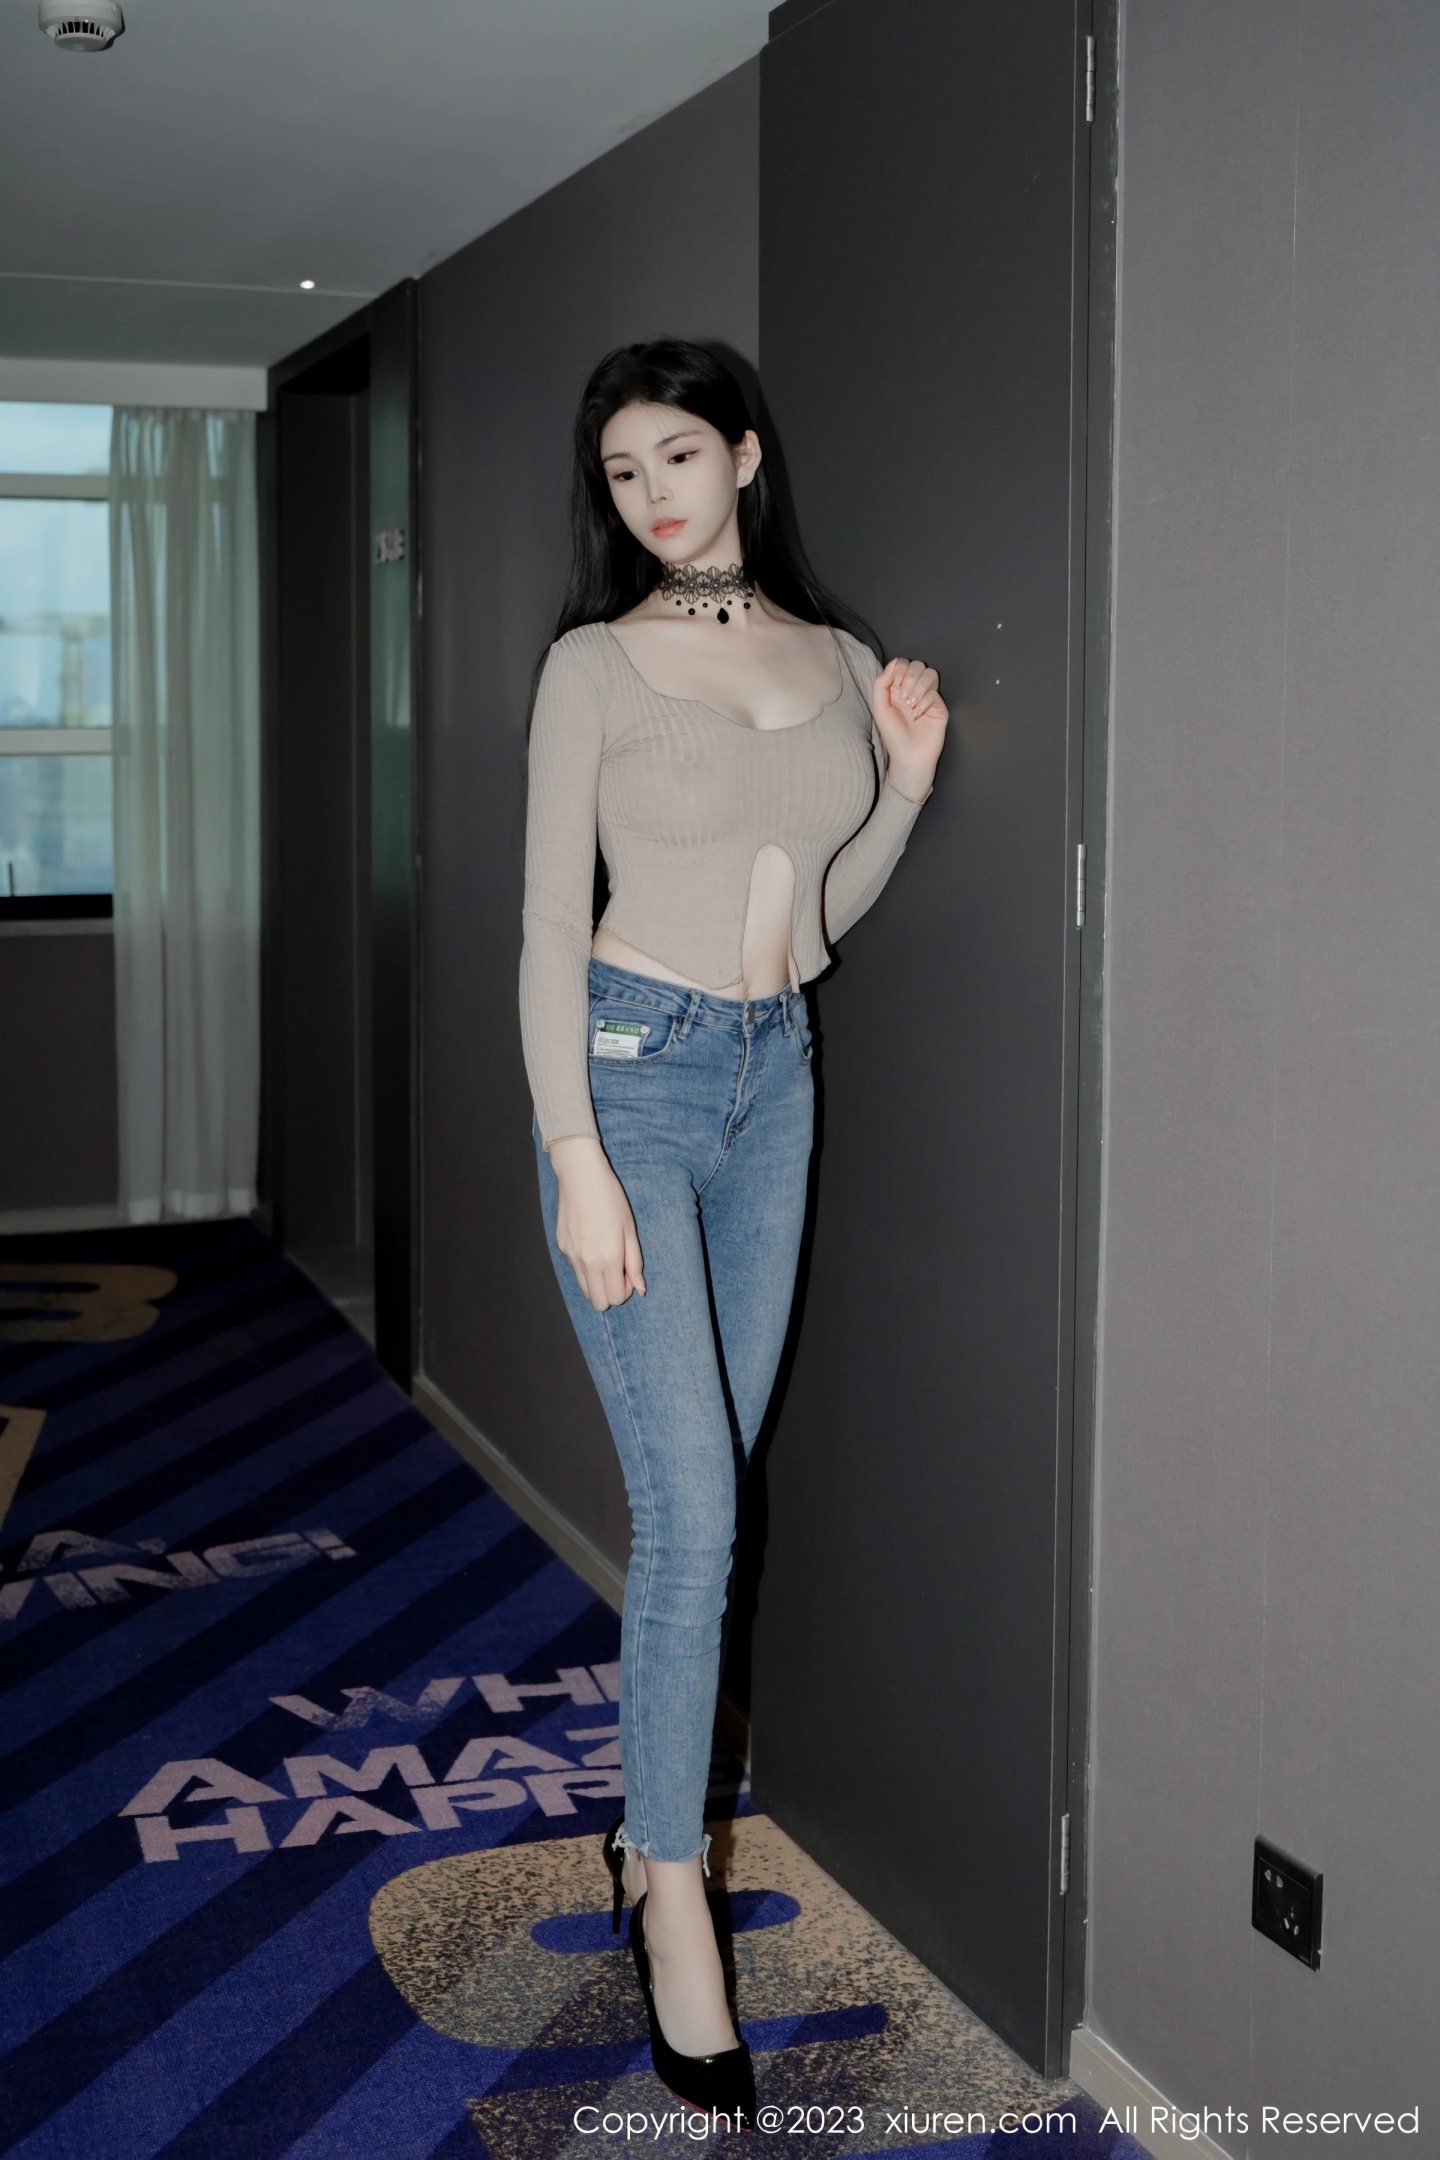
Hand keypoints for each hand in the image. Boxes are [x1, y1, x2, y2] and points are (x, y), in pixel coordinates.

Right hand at [550, 1138, 646, 1310]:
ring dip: (597, 1283)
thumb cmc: (611, 1199)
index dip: (626, 1290)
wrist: (580, 1177)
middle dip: (610, 1292)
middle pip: (598, 1302)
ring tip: (604, 1258)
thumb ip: (634, 1262)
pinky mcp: (561, 1248)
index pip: (616, 1298)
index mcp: (608, 1258)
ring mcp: (571, 1257)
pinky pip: (575, 1270)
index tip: (627, 1272)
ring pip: (584, 1290)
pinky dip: (585, 1267)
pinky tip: (590, 1242)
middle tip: (617, 1270)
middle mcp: (586, 1262)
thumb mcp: (630, 1230)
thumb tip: (640, 1289)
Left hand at [874, 655, 947, 800]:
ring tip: (911, 706)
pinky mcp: (938, 706)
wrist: (910, 756)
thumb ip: (881, 684)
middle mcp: (912, 689)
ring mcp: (927, 696)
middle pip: (917, 665)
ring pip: (930, 674)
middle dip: (910, 678)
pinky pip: (935, 693)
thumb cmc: (893, 736)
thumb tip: (893, 664)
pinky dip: (924, 702)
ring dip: (918, 688)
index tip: (895, 685)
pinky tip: (918, 715)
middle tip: (904, 698)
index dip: (899, 669)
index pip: (901, 664)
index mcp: (896, 688)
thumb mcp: (879, 708)